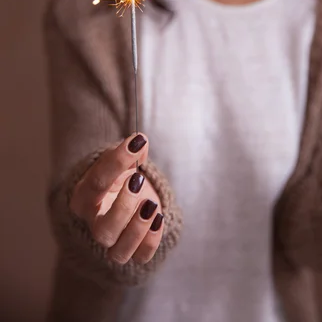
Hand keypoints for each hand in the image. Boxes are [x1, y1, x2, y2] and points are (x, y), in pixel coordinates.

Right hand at [70, 133, 163, 264]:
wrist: (126, 197)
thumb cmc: (118, 179)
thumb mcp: (120, 162)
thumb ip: (129, 153)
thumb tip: (140, 142)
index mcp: (85, 197)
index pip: (96, 183)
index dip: (117, 161)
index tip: (138, 141)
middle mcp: (95, 224)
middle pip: (104, 229)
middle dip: (124, 206)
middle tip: (137, 181)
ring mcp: (113, 242)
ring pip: (119, 252)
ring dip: (138, 228)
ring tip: (151, 204)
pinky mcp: (132, 252)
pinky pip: (141, 257)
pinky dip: (151, 240)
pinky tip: (159, 218)